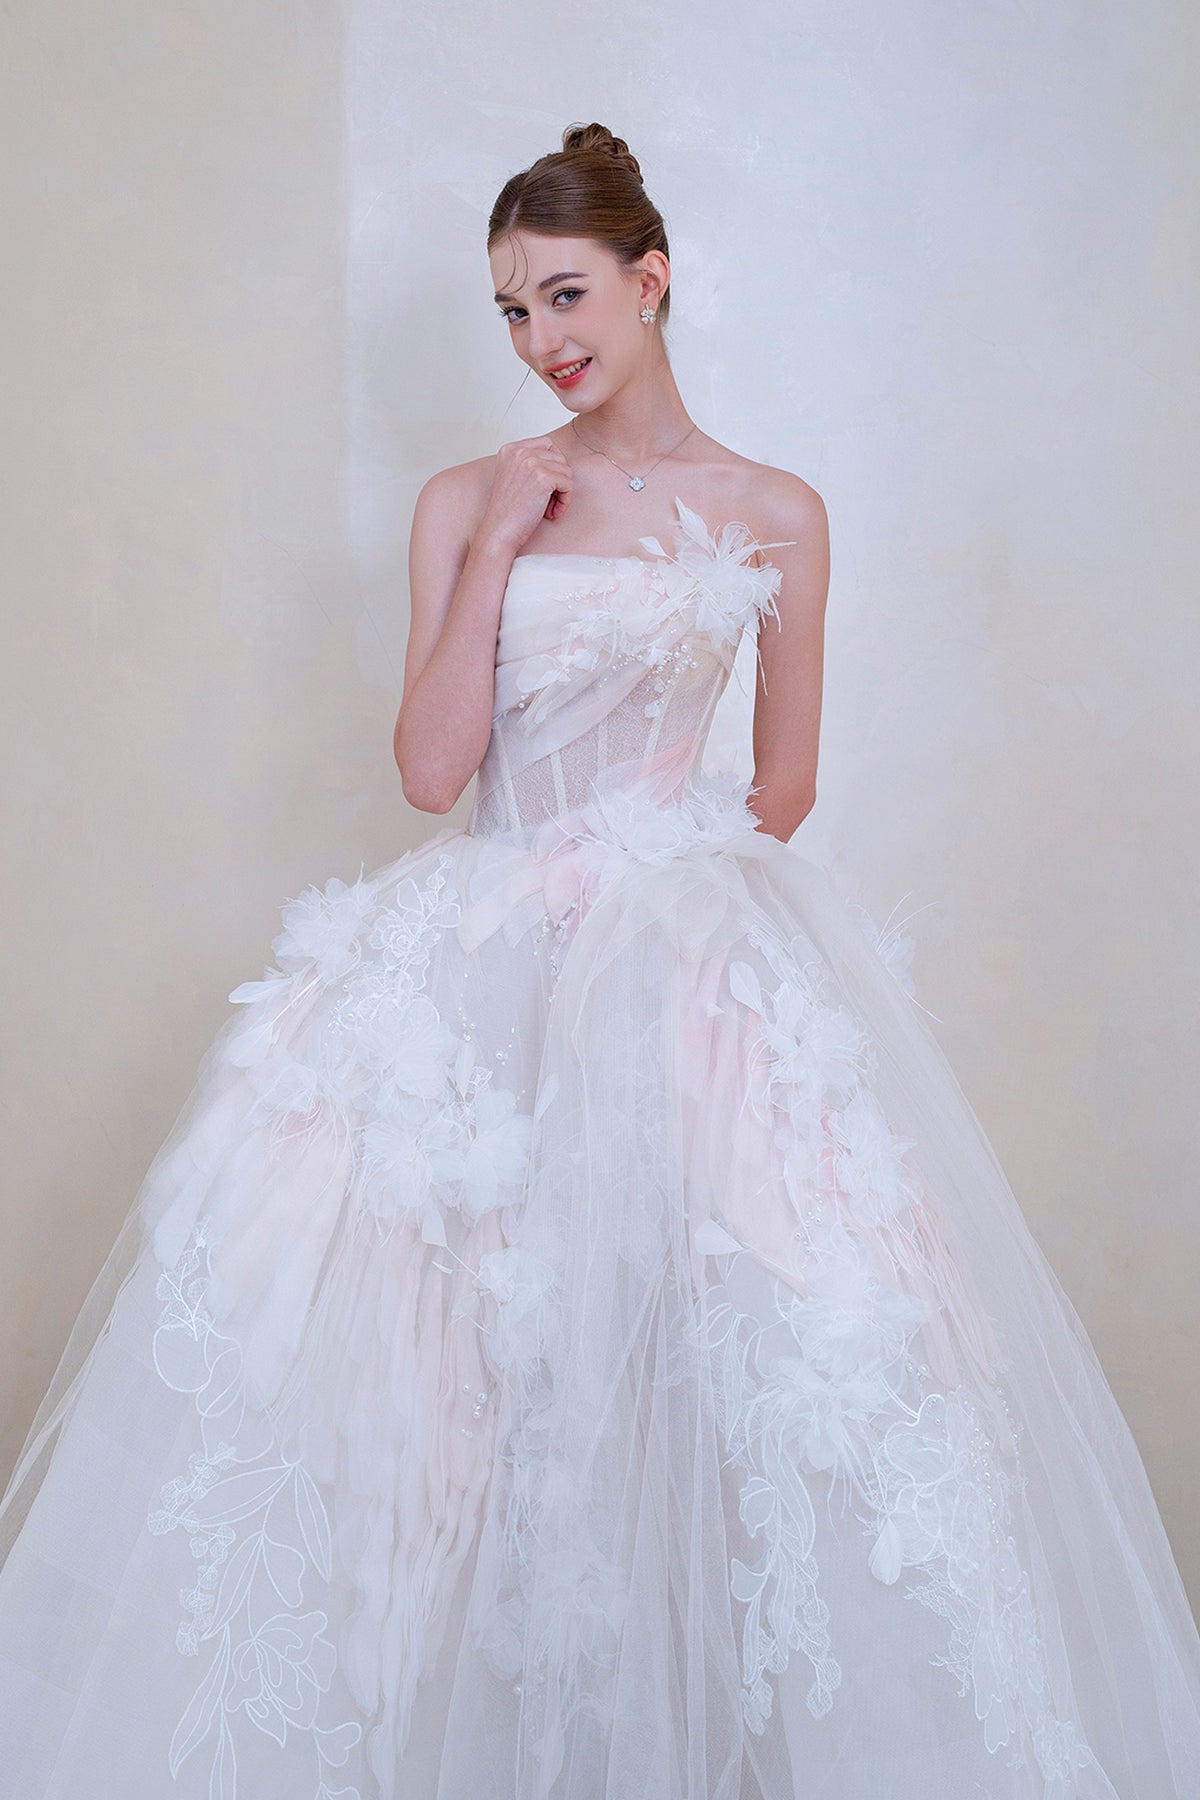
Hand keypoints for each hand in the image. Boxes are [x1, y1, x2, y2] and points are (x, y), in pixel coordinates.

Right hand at [477, 435, 573, 553]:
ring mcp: (531, 463)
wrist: (498, 532)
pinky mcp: (543, 477)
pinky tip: (552, 513)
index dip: (553, 465)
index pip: (547, 444)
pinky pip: (568, 484)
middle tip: (549, 502)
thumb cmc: (507, 512)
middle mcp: (519, 451)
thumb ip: (530, 464)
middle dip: (559, 480)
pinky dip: (565, 500)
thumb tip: (561, 462)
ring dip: (563, 492)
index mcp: (510, 449)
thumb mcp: (513, 478)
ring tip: (550, 508)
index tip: (548, 486)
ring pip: (566, 470)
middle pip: (559, 457)